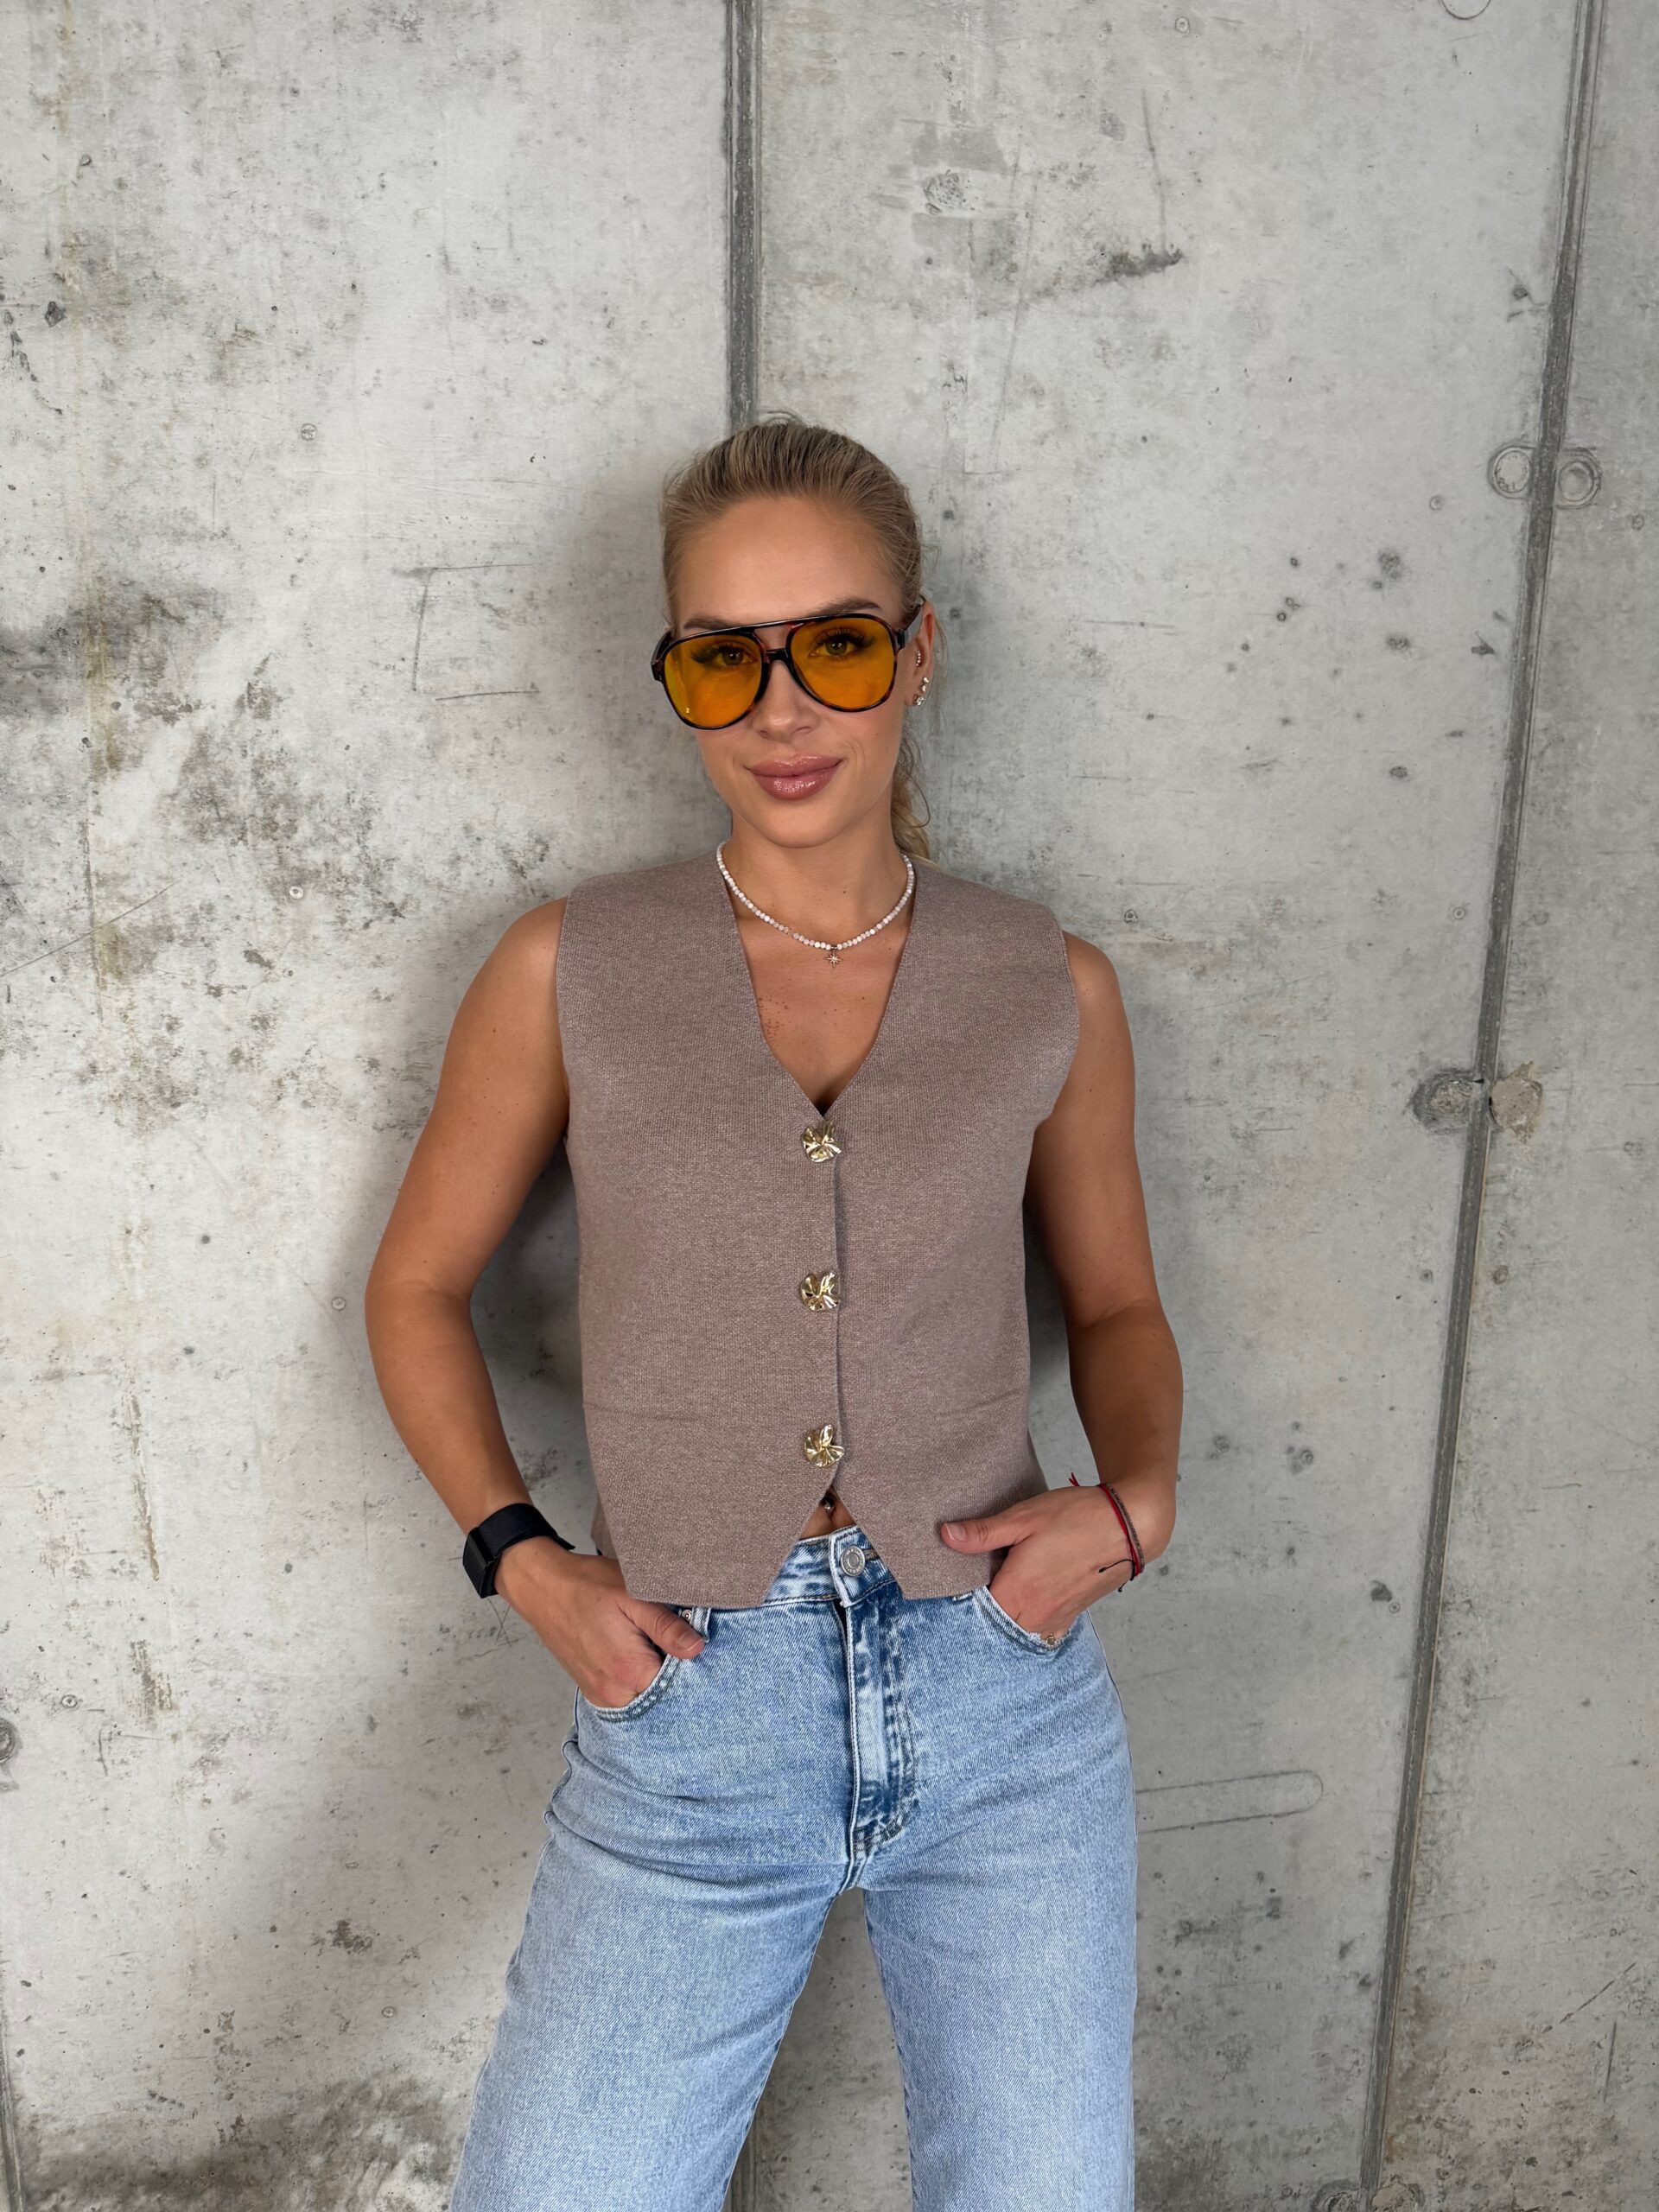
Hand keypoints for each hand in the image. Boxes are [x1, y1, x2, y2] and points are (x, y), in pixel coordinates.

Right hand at [494, 1538, 706, 1706]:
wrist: (543, 1588)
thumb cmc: (589, 1586)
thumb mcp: (634, 1596)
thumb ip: (666, 1627)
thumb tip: (697, 1649)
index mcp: (630, 1671)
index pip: (681, 1685)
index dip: (693, 1665)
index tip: (693, 1643)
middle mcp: (615, 1694)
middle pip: (663, 1695)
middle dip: (674, 1673)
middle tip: (673, 1640)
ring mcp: (601, 1696)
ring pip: (645, 1696)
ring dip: (654, 1676)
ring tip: (651, 1645)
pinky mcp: (593, 1691)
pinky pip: (626, 1695)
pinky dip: (637, 1680)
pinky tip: (637, 1653)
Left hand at [939, 1466, 1175, 1642]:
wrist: (1129, 1526)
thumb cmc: (1076, 1517)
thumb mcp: (1024, 1517)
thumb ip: (984, 1533)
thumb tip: (945, 1535)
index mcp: (1017, 1591)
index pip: (974, 1611)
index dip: (962, 1597)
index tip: (957, 1579)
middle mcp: (1033, 1614)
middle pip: (993, 1623)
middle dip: (982, 1606)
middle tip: (979, 1578)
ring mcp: (1053, 1619)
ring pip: (1014, 1627)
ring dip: (1004, 1612)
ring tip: (1003, 1583)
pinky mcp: (1069, 1617)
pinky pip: (1037, 1627)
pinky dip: (1025, 1617)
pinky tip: (1026, 1594)